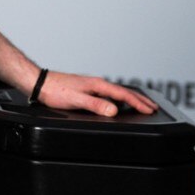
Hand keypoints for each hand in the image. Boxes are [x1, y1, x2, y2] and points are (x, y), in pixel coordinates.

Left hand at [36, 70, 157, 116]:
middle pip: (124, 92)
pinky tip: (118, 104)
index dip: (139, 103)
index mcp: (98, 84)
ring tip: (141, 105)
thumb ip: (96, 105)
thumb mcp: (77, 100)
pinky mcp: (87, 89)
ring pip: (118, 93)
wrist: (40, 84)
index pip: (124, 94)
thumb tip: (114, 110)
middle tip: (153, 107)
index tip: (151, 109)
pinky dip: (119, 99)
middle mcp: (97, 83)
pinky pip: (109, 94)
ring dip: (131, 99)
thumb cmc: (55, 91)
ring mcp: (92, 86)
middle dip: (140, 100)